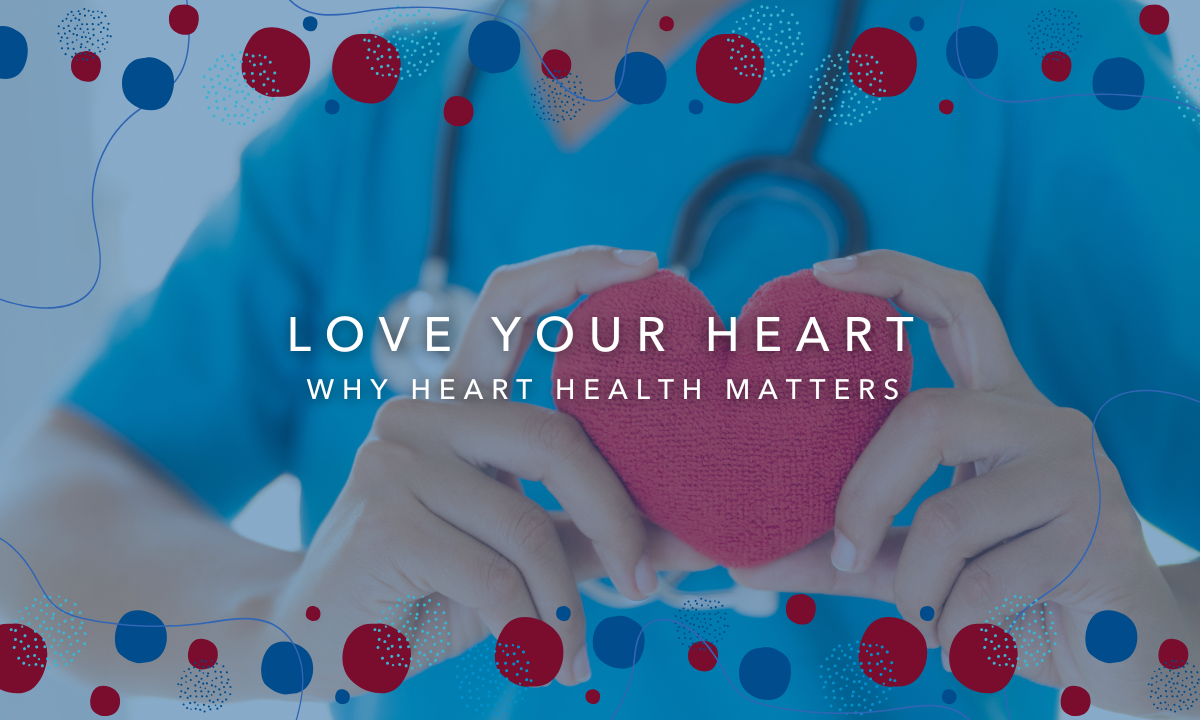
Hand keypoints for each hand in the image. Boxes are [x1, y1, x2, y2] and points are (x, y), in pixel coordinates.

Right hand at [273, 247, 712, 697]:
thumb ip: (598, 530)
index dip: (578, 270)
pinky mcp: (382, 517)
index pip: (510, 303)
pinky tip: (536, 659)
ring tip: (570, 653)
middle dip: (614, 520)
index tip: (648, 263)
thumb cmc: (433, 588)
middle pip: (554, 438)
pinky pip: (495, 577)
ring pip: (528, 527)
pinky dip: (532, 629)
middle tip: (645, 584)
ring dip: (564, 604)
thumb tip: (697, 535)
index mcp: (456, 402)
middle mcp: (420, 413)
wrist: (327, 644)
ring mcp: (393, 458)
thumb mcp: (528, 552)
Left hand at [731, 250, 1195, 715]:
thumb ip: (838, 552)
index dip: (893, 275)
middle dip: (865, 496)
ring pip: (950, 516)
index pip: (957, 307)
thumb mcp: (911, 564)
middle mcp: (1040, 420)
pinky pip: (985, 581)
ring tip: (925, 619)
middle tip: (843, 553)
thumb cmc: (1009, 594)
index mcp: (997, 407)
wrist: (1117, 655)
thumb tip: (739, 555)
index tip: (821, 273)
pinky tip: (967, 637)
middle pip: (927, 417)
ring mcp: (1076, 471)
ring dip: (914, 588)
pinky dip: (952, 625)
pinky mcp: (1098, 533)